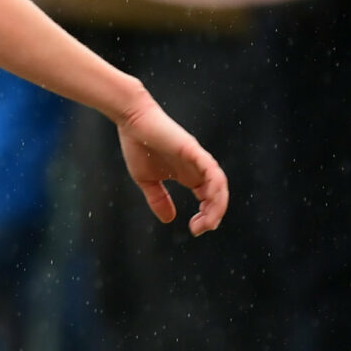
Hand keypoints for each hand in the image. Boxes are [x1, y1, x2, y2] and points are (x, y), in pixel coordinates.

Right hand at [115, 93, 228, 235]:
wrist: (132, 120)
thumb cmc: (137, 145)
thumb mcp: (147, 181)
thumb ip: (158, 199)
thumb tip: (169, 220)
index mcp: (189, 176)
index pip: (208, 199)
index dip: (206, 216)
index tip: (194, 229)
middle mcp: (197, 169)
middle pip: (217, 195)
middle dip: (213, 215)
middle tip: (200, 229)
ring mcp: (198, 159)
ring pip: (219, 185)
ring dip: (217, 205)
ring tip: (208, 221)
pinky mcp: (194, 151)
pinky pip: (213, 171)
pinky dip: (216, 186)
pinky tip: (211, 200)